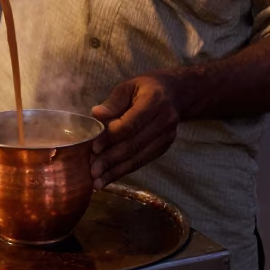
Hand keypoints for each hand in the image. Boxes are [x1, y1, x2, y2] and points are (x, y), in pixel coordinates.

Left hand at [89, 74, 180, 189]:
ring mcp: (166, 137)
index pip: (130, 124)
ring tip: (98, 182)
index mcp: (154, 101)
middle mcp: (164, 121)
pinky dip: (125, 170)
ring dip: (117, 171)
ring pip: (139, 157)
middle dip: (111, 160)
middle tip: (92, 172)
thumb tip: (96, 114)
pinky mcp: (164, 147)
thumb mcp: (129, 86)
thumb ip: (113, 102)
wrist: (176, 93)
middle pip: (134, 145)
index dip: (111, 137)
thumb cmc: (147, 87)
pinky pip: (143, 161)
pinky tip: (110, 177)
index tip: (94, 148)